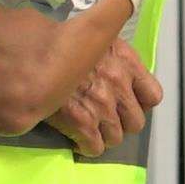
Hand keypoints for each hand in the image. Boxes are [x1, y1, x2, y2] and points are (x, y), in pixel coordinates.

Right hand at [52, 41, 161, 159]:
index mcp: (126, 61)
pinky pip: (94, 148)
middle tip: (106, 118)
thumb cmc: (59, 41)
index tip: (127, 103)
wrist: (31, 52)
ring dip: (103, 135)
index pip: (153, 95)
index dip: (140, 103)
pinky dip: (86, 147)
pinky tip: (76, 138)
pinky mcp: (81, 122)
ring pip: (115, 137)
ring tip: (90, 128)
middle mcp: (118, 84)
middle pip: (135, 122)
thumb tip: (117, 71)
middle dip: (121, 122)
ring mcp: (102, 106)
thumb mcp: (93, 35)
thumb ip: (112, 55)